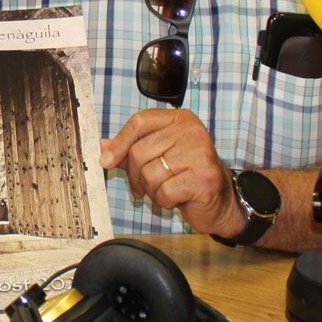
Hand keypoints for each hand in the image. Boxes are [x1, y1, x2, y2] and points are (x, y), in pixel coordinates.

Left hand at [99, 109, 245, 238]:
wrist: (219, 201)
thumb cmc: (186, 176)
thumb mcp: (158, 157)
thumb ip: (132, 150)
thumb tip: (103, 146)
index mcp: (180, 119)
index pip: (139, 122)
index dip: (119, 142)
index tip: (107, 161)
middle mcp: (191, 131)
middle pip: (140, 151)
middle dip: (135, 175)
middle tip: (143, 186)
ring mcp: (199, 153)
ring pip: (150, 173)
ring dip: (151, 189)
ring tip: (165, 190)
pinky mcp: (203, 178)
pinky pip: (164, 191)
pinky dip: (164, 200)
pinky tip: (175, 198)